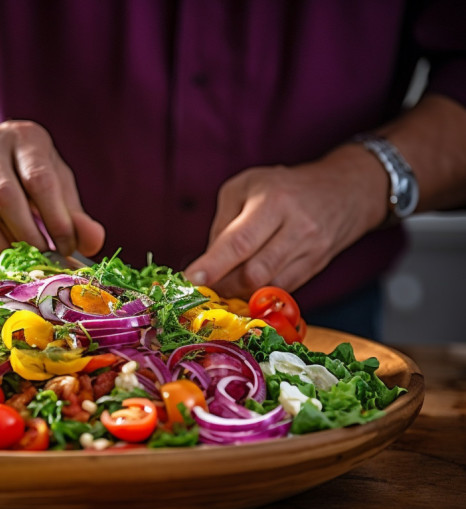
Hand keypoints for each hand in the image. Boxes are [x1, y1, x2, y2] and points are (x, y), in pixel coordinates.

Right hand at [0, 120, 104, 264]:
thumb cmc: (9, 167)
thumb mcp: (46, 176)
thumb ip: (72, 211)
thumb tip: (95, 244)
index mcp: (24, 139)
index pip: (41, 180)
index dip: (57, 220)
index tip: (67, 248)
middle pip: (6, 198)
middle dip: (28, 238)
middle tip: (42, 261)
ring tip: (15, 265)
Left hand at [184, 145, 388, 298]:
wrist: (346, 189)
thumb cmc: (284, 186)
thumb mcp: (246, 186)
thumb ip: (223, 222)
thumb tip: (208, 262)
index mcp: (273, 201)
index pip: (239, 241)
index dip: (214, 265)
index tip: (192, 278)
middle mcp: (296, 227)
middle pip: (254, 272)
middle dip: (224, 284)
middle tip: (205, 285)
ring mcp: (311, 250)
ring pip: (268, 287)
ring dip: (239, 292)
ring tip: (223, 285)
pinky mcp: (316, 267)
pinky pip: (282, 290)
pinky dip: (259, 294)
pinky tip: (246, 287)